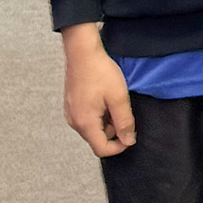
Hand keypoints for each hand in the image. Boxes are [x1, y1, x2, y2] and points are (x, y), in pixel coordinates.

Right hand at [62, 23, 135, 156]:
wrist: (83, 53)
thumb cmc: (99, 72)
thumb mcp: (119, 98)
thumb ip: (124, 122)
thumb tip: (129, 141)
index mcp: (84, 122)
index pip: (102, 149)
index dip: (119, 146)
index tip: (131, 134)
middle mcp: (74, 121)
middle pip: (97, 139)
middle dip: (114, 131)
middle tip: (122, 110)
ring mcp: (71, 114)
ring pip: (94, 129)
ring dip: (107, 121)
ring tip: (113, 101)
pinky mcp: (72, 106)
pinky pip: (88, 119)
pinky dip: (100, 114)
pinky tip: (105, 99)